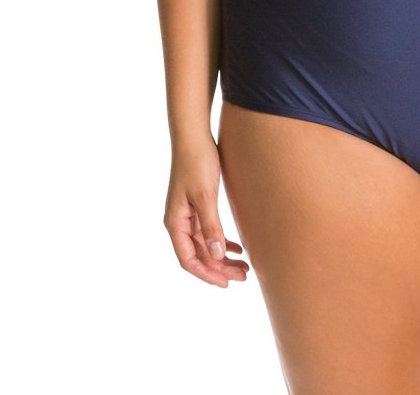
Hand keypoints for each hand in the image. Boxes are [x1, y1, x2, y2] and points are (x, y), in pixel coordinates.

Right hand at [164, 135, 250, 287]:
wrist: (195, 136)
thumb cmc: (197, 163)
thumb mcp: (205, 196)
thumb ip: (211, 226)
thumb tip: (217, 256)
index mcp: (175, 223)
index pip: (189, 259)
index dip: (207, 274)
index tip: (227, 283)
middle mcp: (179, 222)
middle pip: (199, 255)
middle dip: (219, 268)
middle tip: (243, 276)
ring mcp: (188, 214)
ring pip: (206, 244)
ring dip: (223, 257)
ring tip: (244, 266)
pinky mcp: (198, 204)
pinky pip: (209, 231)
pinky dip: (222, 241)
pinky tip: (237, 247)